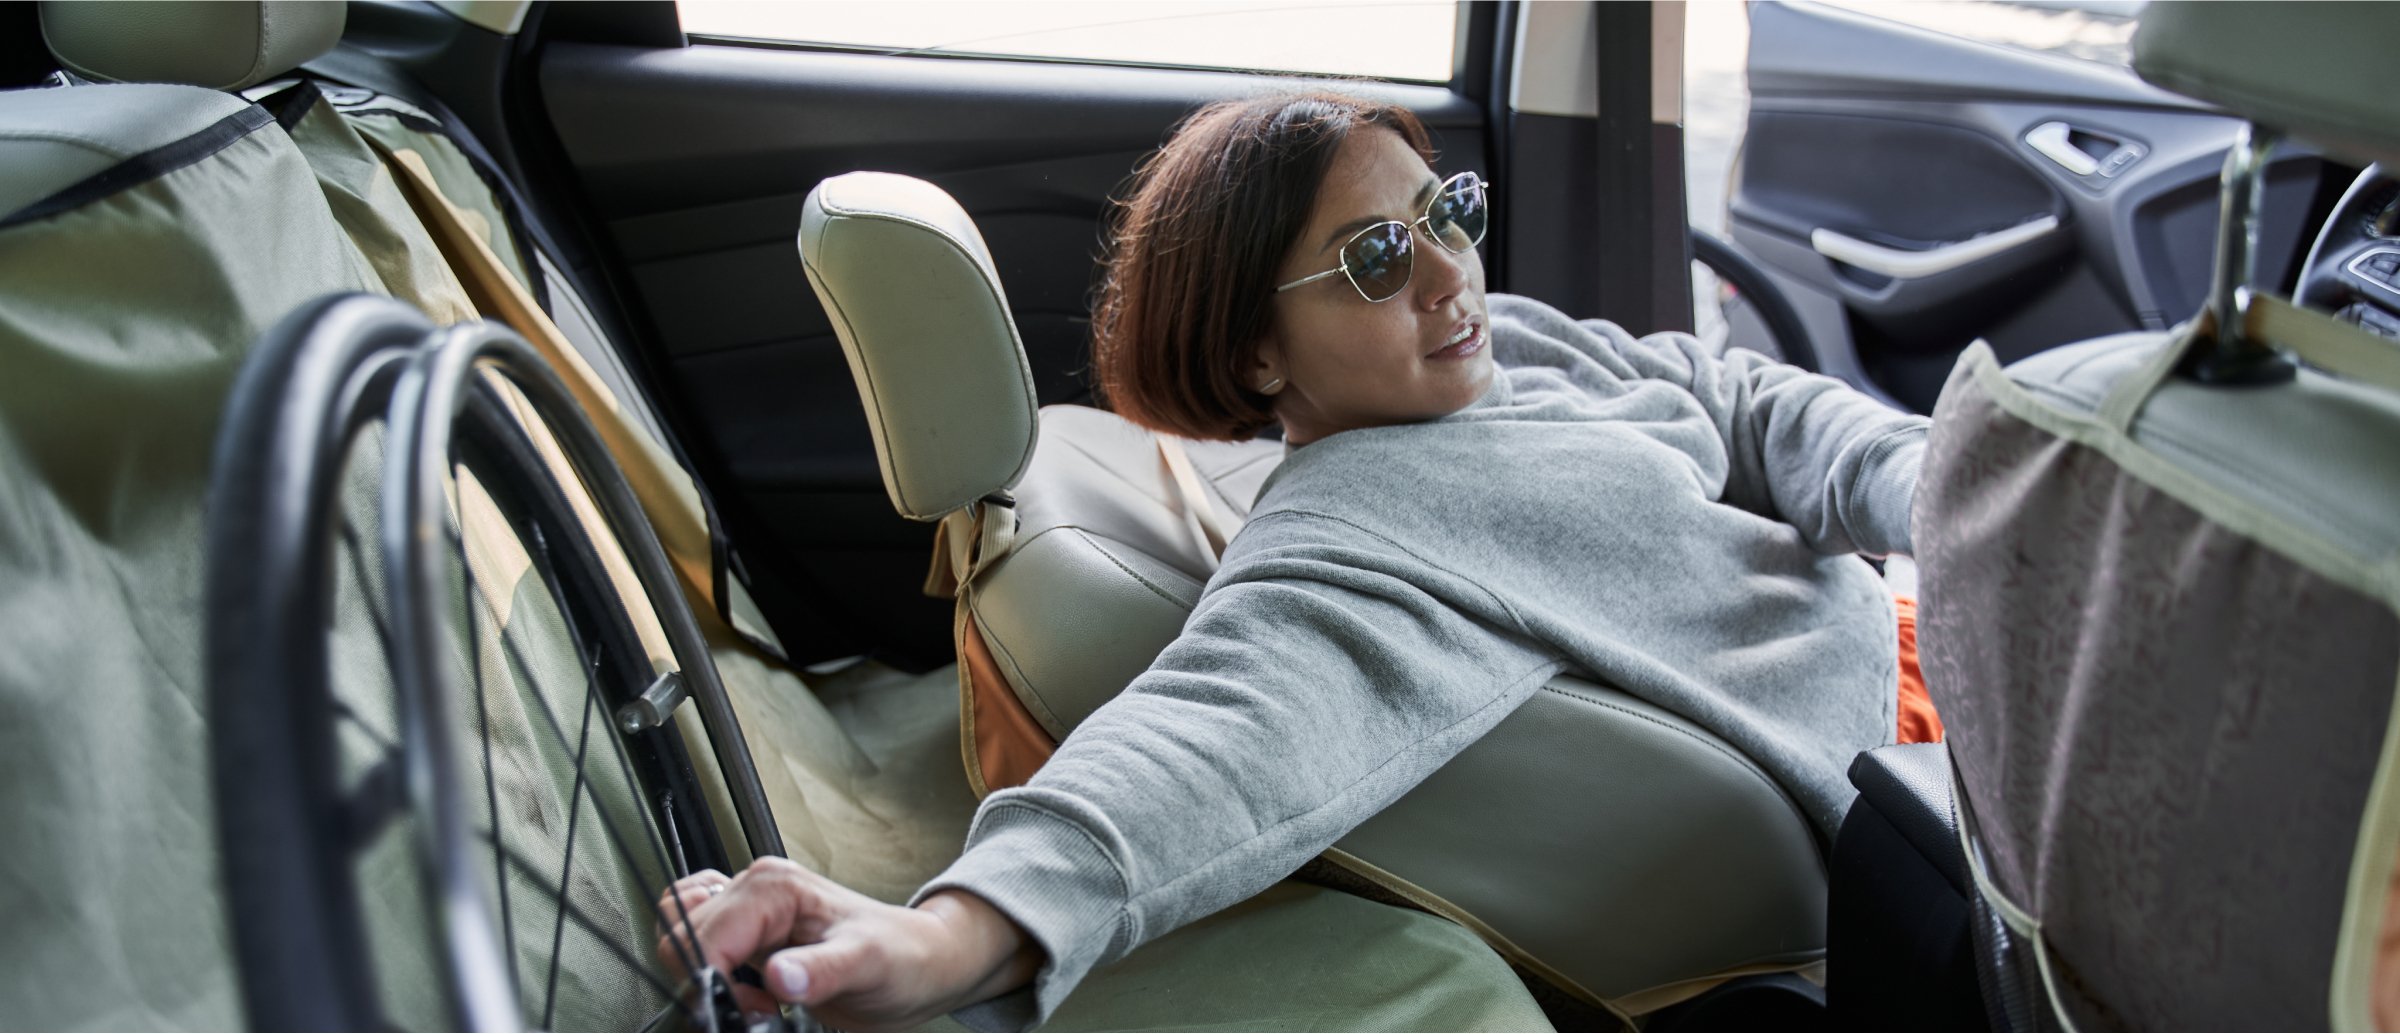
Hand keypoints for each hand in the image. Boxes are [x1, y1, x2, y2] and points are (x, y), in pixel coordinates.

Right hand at [654, 858, 1042, 1031]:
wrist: (921, 964)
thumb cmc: (902, 957)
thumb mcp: (868, 966)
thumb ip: (821, 971)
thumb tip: (778, 977)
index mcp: (774, 888)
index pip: (703, 936)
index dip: (712, 982)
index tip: (745, 1011)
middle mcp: (753, 891)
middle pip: (681, 937)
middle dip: (708, 982)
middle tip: (759, 1008)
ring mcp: (747, 911)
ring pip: (680, 937)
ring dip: (703, 977)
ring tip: (754, 1000)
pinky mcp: (747, 933)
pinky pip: (696, 942)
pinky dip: (706, 971)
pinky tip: (745, 989)